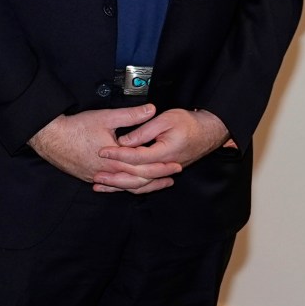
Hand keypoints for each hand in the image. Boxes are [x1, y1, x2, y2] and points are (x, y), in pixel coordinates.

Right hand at [31, 105, 169, 191]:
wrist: (50, 138)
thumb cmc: (76, 127)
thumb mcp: (106, 117)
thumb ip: (131, 115)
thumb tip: (151, 109)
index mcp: (115, 160)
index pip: (144, 168)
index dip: (161, 168)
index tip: (175, 166)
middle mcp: (108, 172)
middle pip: (137, 181)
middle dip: (156, 180)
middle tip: (172, 178)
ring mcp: (98, 177)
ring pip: (125, 186)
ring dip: (142, 186)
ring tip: (156, 184)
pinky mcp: (90, 177)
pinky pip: (112, 186)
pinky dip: (124, 187)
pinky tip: (130, 186)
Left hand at [95, 108, 230, 192]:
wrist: (209, 132)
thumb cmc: (189, 123)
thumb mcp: (166, 119)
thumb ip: (144, 129)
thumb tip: (125, 140)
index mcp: (164, 152)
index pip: (136, 157)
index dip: (117, 154)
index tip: (102, 151)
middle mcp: (164, 166)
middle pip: (135, 176)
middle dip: (114, 176)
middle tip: (96, 175)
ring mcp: (164, 172)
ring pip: (139, 184)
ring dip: (119, 186)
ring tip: (100, 185)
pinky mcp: (162, 173)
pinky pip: (145, 184)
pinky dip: (129, 186)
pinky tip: (117, 186)